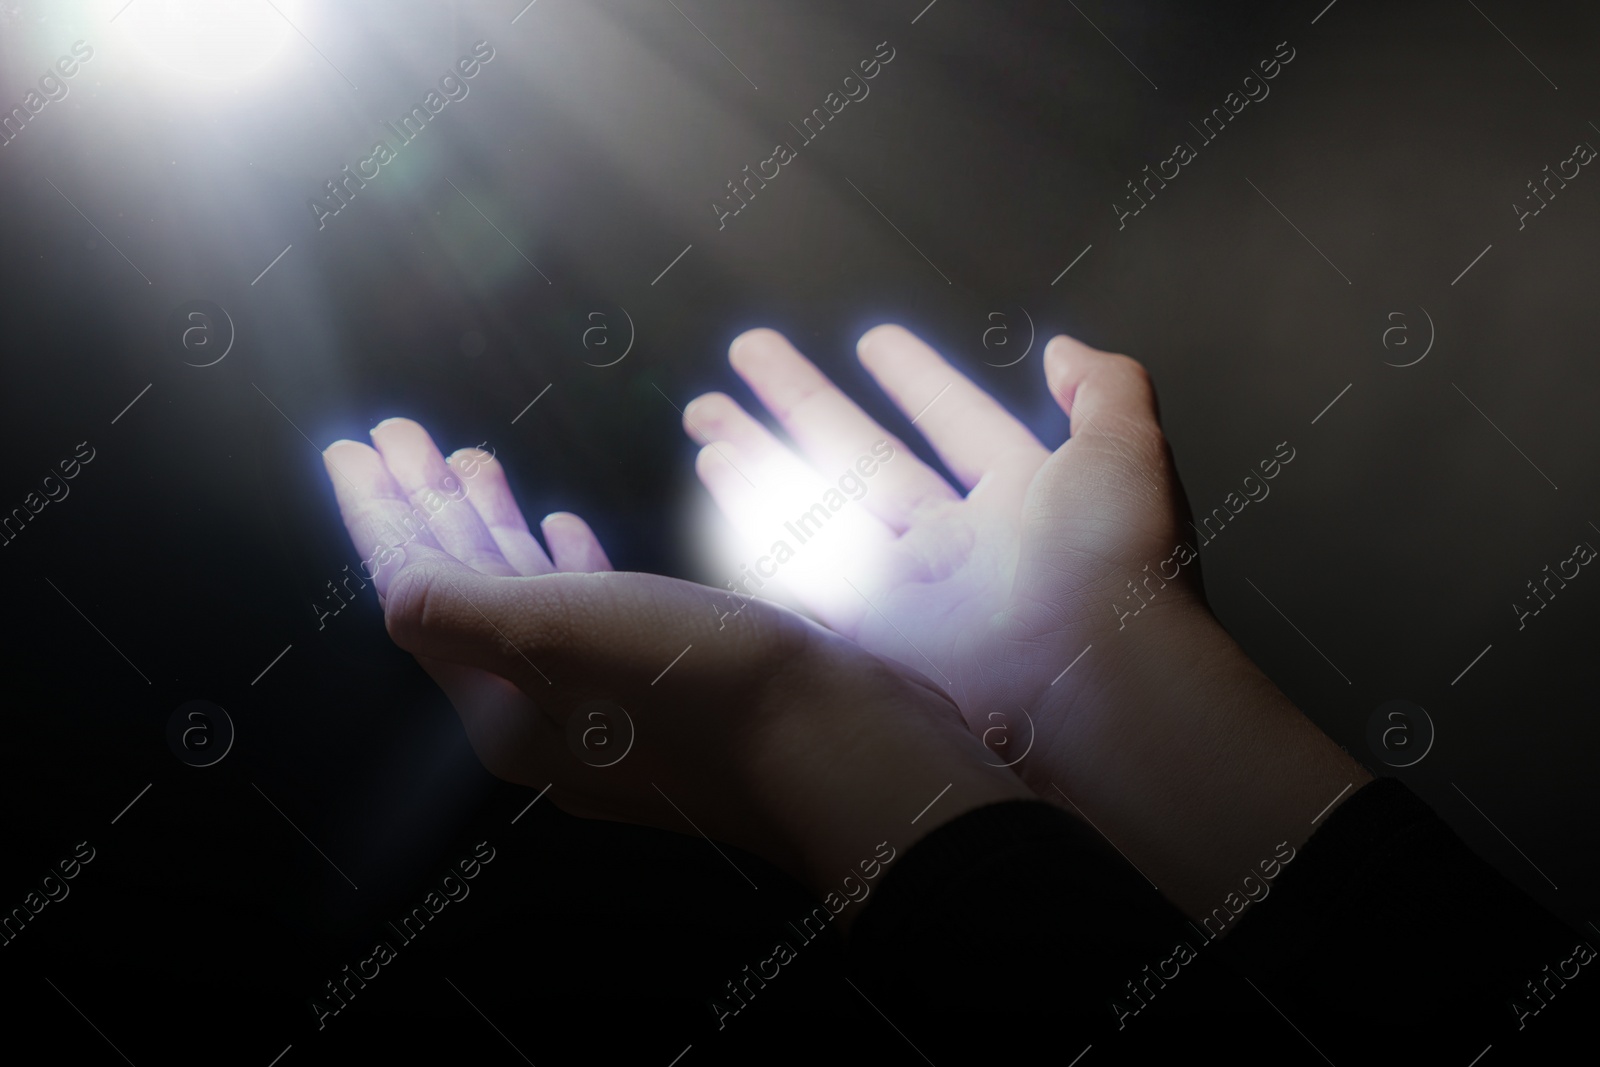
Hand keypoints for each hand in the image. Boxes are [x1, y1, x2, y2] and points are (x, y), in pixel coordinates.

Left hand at [321, 418, 1029, 905]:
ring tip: (475, 462)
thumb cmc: (700, 685)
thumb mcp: (556, 636)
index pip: (417, 590)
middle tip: (401, 434)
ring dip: (495, 527)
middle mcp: (541, 713)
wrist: (840, 749)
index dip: (381, 514)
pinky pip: (589, 612)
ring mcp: (605, 706)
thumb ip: (456, 606)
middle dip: (430, 509)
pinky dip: (567, 564)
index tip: (353, 444)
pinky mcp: (665, 690)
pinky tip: (571, 530)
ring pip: (526, 598)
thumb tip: (388, 579)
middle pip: (464, 592)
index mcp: (500, 704)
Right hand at [685, 327, 1368, 915]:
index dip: (917, 379)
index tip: (874, 339)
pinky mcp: (867, 633)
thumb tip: (1061, 348)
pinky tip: (715, 467)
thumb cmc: (1116, 566)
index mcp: (1025, 498)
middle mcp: (959, 542)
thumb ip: (1103, 388)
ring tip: (705, 410)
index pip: (958, 422)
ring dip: (759, 454)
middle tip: (750, 351)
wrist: (1096, 686)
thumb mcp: (1128, 452)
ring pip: (817, 503)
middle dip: (804, 401)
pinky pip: (798, 561)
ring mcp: (908, 590)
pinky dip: (752, 513)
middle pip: (863, 454)